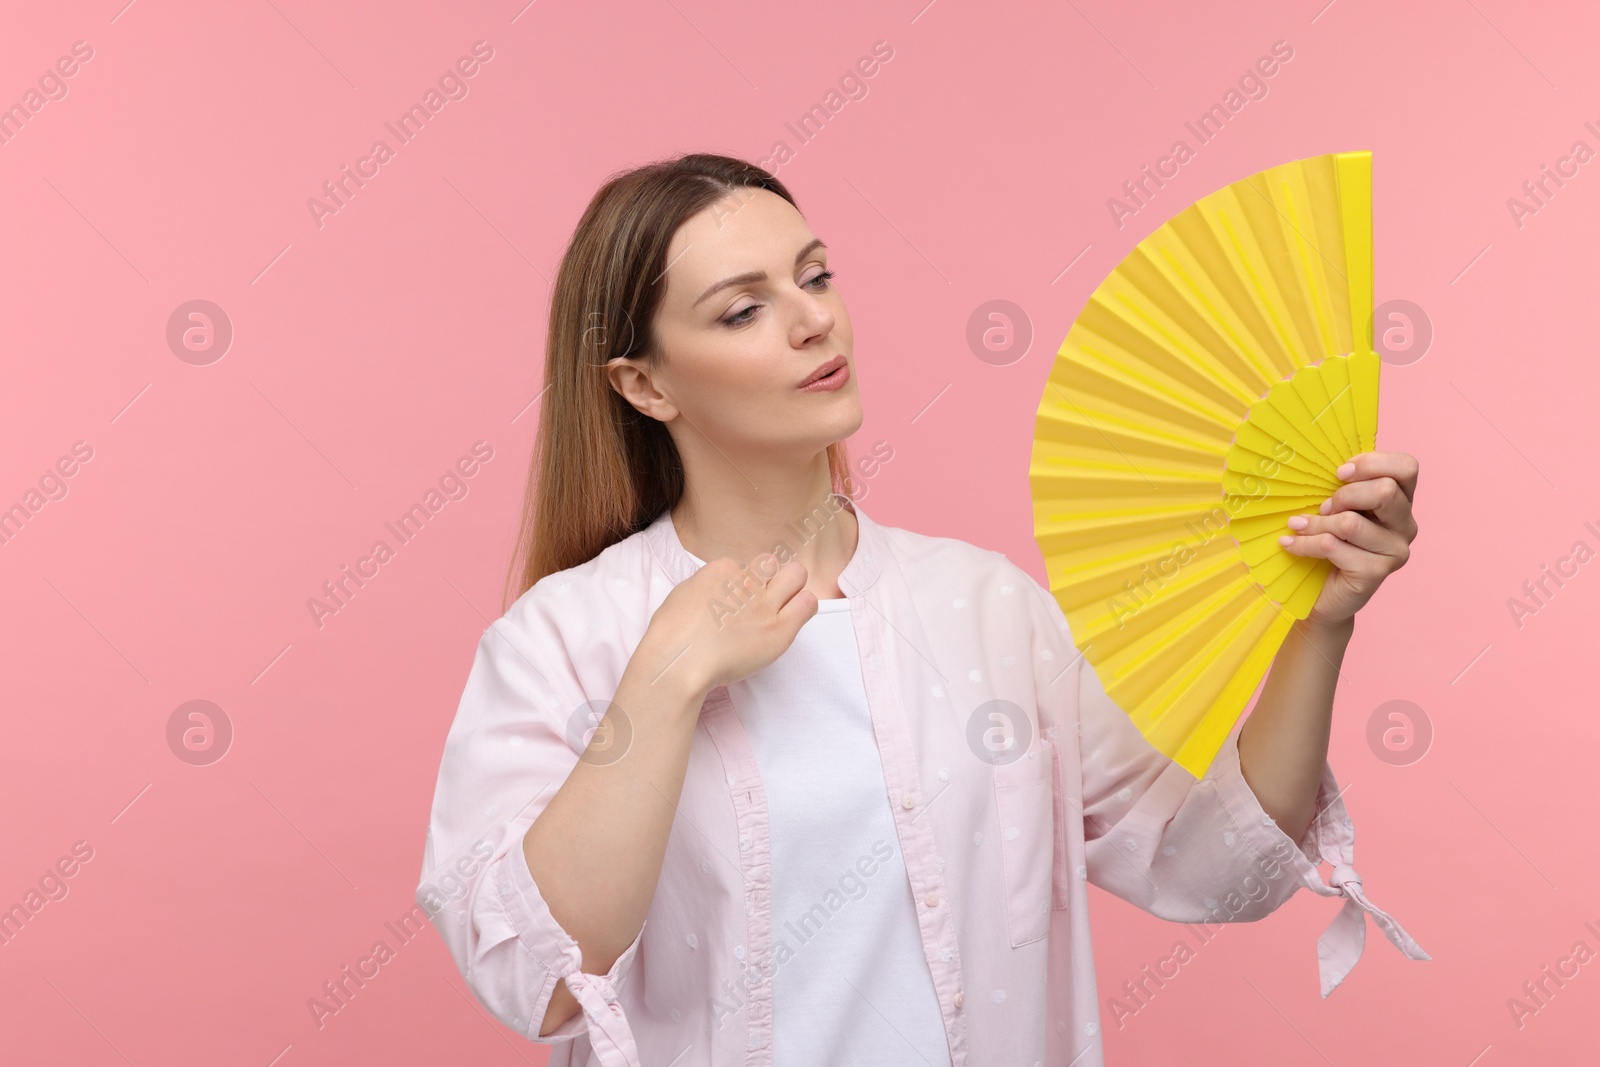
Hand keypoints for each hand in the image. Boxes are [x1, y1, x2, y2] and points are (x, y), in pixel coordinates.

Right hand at [635, 553, 817, 697]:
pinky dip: (804, 607)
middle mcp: (746, 582)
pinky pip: (807, 604)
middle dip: (768, 577)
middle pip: (771, 564)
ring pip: (796, 575)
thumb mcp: (684, 593)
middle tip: (762, 599)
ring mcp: (764, 604)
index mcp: (722, 569)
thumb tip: (720, 591)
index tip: (732, 604)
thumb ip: (708, 587)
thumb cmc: (673, 636)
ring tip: (781, 607)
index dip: (738, 586)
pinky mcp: (779, 629)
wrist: (679, 662)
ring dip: (791, 588)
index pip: (742, 567)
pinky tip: (793, 617)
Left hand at [1277, 450, 1418, 629]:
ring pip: (1352, 522)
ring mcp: (1395, 551)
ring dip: (1317, 523)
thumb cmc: (1327, 541)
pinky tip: (1290, 544)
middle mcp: (1405, 525)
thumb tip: (1319, 460)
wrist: (1320, 594)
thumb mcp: (1335, 507)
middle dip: (1344, 495)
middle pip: (1385, 491)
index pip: (1407, 468)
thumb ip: (1341, 486)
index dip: (1372, 463)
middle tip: (1323, 507)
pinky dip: (1305, 543)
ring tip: (1298, 526)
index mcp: (1401, 501)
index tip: (1340, 472)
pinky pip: (1333, 547)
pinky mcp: (1375, 573)